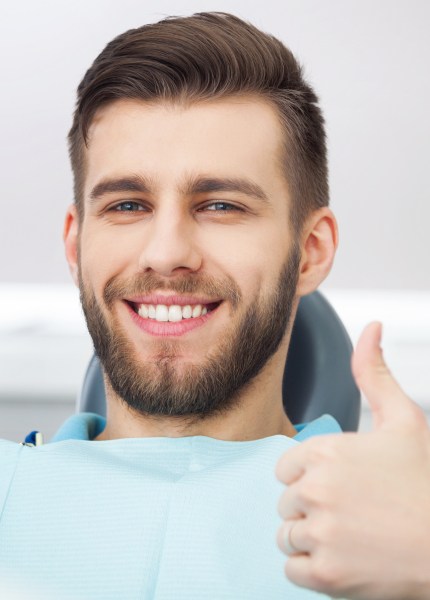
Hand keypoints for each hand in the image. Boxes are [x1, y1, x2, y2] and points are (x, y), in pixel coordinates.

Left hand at [276, 322, 429, 599]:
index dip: (310, 476)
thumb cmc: (425, 482)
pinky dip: (312, 567)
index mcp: (325, 451)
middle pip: (286, 501)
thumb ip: (373, 373)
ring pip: (287, 534)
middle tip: (351, 511)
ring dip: (311, 536)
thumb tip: (370, 328)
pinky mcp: (325, 574)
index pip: (286, 467)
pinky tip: (344, 557)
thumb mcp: (403, 419)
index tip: (339, 484)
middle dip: (311, 506)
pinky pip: (291, 568)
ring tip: (349, 534)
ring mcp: (320, 533)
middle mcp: (315, 489)